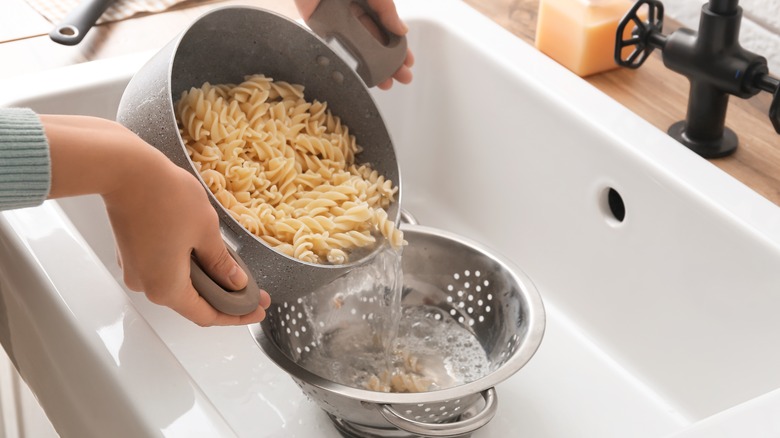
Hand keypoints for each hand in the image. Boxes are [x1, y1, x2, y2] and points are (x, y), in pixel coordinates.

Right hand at [42, 115, 270, 325]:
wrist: (125, 170)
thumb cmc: (165, 197)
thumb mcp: (207, 232)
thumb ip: (221, 263)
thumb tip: (234, 282)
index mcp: (166, 288)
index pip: (207, 316)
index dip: (236, 316)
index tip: (257, 311)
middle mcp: (146, 285)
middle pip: (192, 303)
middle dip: (225, 299)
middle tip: (253, 291)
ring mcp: (135, 269)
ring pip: (178, 285)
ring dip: (207, 282)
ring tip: (235, 271)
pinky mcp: (132, 253)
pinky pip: (164, 269)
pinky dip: (188, 268)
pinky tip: (208, 255)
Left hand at [294, 0, 413, 89]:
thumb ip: (387, 9)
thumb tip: (403, 30)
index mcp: (368, 5)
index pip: (387, 31)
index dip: (398, 48)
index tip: (407, 63)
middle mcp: (354, 16)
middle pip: (375, 44)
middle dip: (389, 63)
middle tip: (401, 78)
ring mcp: (338, 24)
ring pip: (358, 50)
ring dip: (372, 68)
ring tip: (385, 83)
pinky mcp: (321, 29)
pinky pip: (336, 48)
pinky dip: (347, 62)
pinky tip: (359, 75)